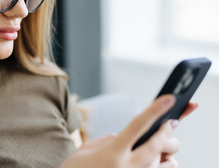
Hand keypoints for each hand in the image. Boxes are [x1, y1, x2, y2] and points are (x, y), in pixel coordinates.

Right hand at [60, 95, 195, 167]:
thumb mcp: (88, 149)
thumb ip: (111, 140)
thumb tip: (130, 136)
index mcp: (112, 153)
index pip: (137, 125)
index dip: (154, 110)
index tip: (169, 99)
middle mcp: (127, 167)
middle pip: (157, 145)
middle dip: (167, 131)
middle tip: (171, 121)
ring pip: (167, 164)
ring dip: (168, 153)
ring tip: (162, 149)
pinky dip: (164, 165)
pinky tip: (156, 161)